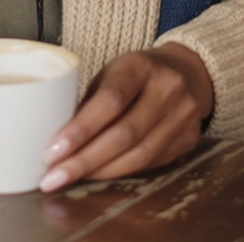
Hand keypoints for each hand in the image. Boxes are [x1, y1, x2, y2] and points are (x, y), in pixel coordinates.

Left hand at [39, 43, 213, 191]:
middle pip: (124, 134)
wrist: (184, 71)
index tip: (53, 152)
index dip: (81, 130)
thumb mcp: (111, 73)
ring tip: (70, 179)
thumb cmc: (135, 74)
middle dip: (84, 160)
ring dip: (100, 173)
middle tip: (53, 177)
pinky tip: (99, 176)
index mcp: (140, 65)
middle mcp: (167, 88)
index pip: (110, 100)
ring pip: (139, 156)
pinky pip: (152, 164)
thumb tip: (56, 142)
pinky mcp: (190, 138)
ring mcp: (183, 114)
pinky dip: (122, 173)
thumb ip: (90, 102)